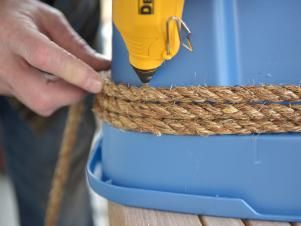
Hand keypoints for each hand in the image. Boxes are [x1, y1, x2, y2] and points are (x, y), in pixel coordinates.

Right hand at [0, 0, 109, 115]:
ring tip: (70, 75)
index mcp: (14, 34)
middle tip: (89, 81)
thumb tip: (104, 67)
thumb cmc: (19, 16)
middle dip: (74, 94)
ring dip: (66, 94)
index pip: (43, 57)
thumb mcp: (49, 20)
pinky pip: (36, 102)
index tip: (98, 83)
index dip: (75, 72)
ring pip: (40, 103)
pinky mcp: (4, 92)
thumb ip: (76, 45)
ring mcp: (1, 82)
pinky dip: (55, 95)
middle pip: (41, 96)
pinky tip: (54, 79)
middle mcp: (2, 63)